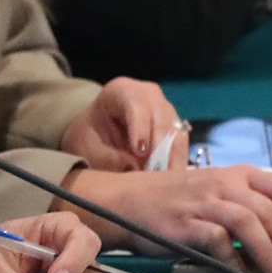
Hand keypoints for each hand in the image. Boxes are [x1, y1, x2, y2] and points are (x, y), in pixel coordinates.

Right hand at [58, 165, 271, 272]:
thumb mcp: (216, 195)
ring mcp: (205, 202)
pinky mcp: (186, 223)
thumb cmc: (175, 202)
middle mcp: (226, 184)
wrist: (125, 201)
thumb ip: (249, 212)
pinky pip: (219, 242)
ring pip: (251, 225)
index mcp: (239, 175)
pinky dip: (234, 261)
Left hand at [60, 78, 184, 170]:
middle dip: (160, 148)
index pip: (136, 105)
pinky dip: (177, 162)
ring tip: (163, 182)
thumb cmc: (90, 137)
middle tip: (156, 176)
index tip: (139, 151)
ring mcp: (165, 109)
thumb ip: (110, 158)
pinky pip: (182, 145)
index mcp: (121, 91)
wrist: (96, 135)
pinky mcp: (175, 127)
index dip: (140, 128)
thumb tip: (137, 171)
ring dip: (172, 159)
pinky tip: (170, 180)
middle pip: (162, 118)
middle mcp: (149, 95)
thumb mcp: (89, 148)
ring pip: (176, 133)